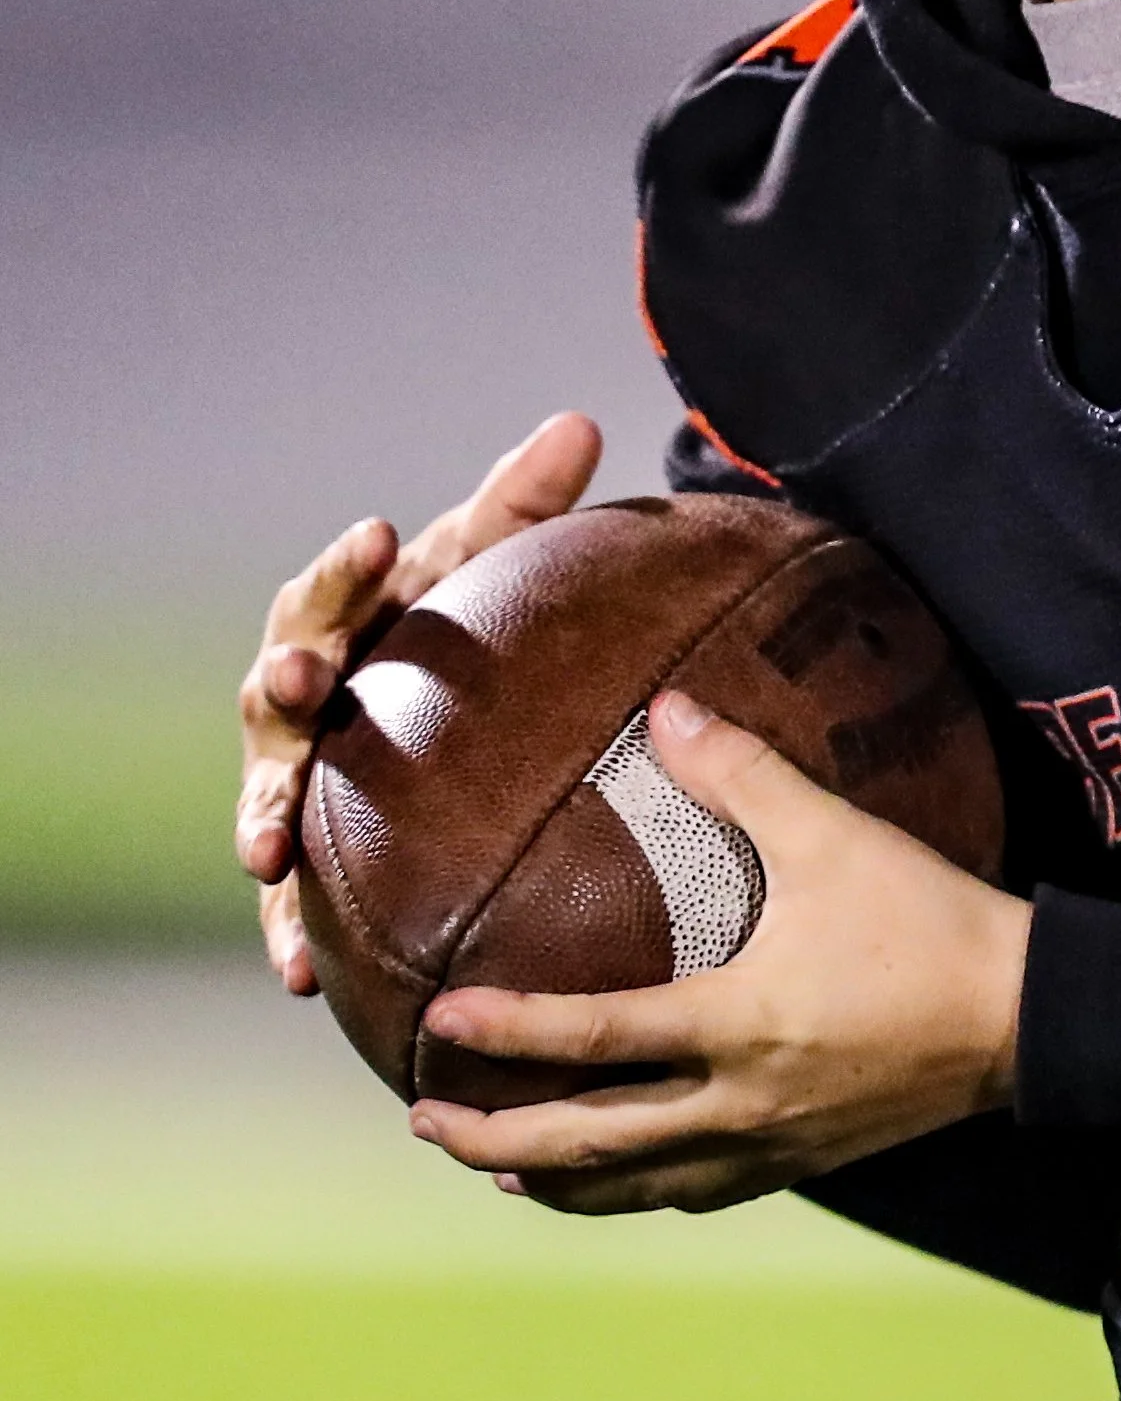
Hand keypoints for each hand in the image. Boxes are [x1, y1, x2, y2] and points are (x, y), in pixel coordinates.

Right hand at [236, 412, 602, 992]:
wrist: (446, 702)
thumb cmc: (464, 623)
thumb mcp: (492, 566)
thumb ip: (524, 504)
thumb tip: (579, 426)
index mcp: (345, 620)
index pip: (334, 586)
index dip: (351, 561)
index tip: (383, 531)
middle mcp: (306, 696)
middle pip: (280, 686)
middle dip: (289, 679)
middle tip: (306, 679)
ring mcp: (298, 776)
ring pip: (266, 792)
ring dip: (261, 816)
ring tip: (266, 850)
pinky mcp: (309, 853)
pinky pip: (290, 898)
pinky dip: (289, 930)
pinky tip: (302, 974)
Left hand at [403, 688, 1033, 1213]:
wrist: (1029, 1018)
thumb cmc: (930, 923)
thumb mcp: (836, 836)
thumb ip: (743, 773)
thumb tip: (667, 707)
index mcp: (736, 1026)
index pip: (594, 1040)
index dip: (509, 1034)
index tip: (438, 1023)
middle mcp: (740, 1104)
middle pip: (592, 1145)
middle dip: (499, 1139)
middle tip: (428, 1122)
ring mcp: (772, 1145)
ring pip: (638, 1187)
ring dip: (559, 1180)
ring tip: (501, 1169)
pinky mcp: (806, 1161)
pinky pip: (697, 1191)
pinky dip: (638, 1191)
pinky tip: (621, 1179)